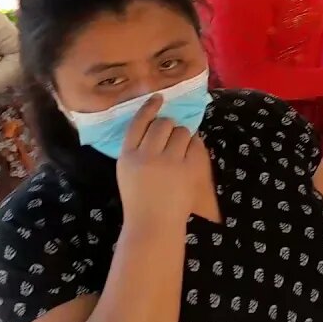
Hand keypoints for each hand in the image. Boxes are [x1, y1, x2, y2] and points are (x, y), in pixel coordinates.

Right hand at [117, 95, 205, 227]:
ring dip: (182, 136)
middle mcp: (147, 155)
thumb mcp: (127, 171)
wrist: (153, 223)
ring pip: (181, 131)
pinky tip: (188, 156)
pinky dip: (193, 146)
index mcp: (127, 156)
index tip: (158, 98)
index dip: (149, 108)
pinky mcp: (187, 168)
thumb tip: (158, 122)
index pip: (138, 123)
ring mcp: (169, 162)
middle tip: (169, 138)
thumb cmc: (139, 197)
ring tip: (178, 151)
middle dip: (168, 126)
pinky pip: (195, 144)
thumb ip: (137, 148)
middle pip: (162, 124)